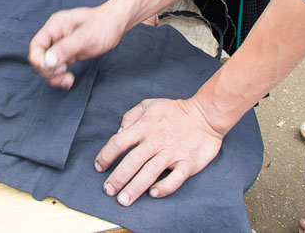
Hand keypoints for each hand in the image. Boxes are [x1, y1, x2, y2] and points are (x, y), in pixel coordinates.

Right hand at [27, 2, 126, 88]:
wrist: (116, 24)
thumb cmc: (103, 25)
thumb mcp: (85, 38)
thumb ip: (65, 49)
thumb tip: (47, 62)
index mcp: (55, 26)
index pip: (36, 45)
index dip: (39, 60)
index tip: (52, 69)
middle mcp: (55, 35)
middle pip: (40, 57)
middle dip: (48, 70)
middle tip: (64, 76)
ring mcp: (60, 44)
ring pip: (47, 64)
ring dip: (54, 76)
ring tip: (68, 81)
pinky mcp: (67, 52)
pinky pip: (57, 66)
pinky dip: (60, 76)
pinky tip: (69, 80)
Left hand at [95, 97, 224, 205]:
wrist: (205, 115)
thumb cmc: (175, 111)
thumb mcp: (149, 105)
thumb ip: (131, 116)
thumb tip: (119, 131)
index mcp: (144, 127)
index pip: (119, 142)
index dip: (106, 155)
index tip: (99, 167)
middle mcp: (156, 141)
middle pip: (132, 161)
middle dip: (118, 177)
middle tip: (108, 190)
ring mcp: (172, 153)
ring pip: (150, 172)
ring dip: (135, 187)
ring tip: (124, 199)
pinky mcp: (188, 163)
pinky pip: (176, 178)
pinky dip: (165, 187)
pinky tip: (154, 193)